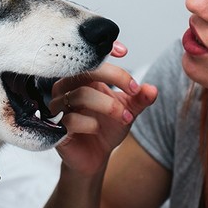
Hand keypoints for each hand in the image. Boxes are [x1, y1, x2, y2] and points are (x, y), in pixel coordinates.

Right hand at [50, 41, 157, 176]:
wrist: (94, 157)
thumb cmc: (107, 128)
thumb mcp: (128, 111)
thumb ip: (139, 99)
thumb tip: (152, 89)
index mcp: (82, 79)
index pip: (91, 58)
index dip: (104, 50)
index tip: (124, 52)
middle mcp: (66, 89)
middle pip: (85, 71)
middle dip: (114, 77)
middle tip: (135, 91)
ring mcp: (58, 108)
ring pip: (80, 95)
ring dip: (109, 105)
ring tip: (126, 118)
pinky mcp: (55, 128)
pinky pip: (72, 120)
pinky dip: (90, 124)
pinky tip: (97, 129)